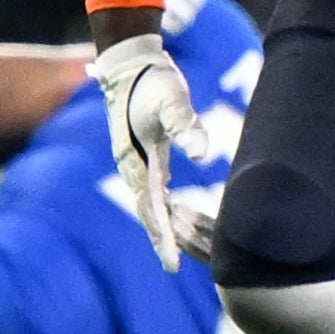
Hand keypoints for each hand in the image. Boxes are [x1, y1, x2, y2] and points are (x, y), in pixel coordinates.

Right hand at [90, 33, 211, 267]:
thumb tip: (203, 155)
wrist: (131, 64)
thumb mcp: (172, 100)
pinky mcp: (145, 160)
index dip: (163, 238)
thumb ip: (186, 126)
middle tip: (178, 268)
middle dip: (165, 242)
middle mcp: (133, 170)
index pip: (152, 209)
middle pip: (149, 216)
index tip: (171, 264)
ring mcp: (137, 166)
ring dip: (169, 229)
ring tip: (188, 252)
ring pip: (153, 207)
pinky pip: (157, 194)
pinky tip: (183, 221)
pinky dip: (169, 211)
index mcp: (137, 162)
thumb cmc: (153, 81)